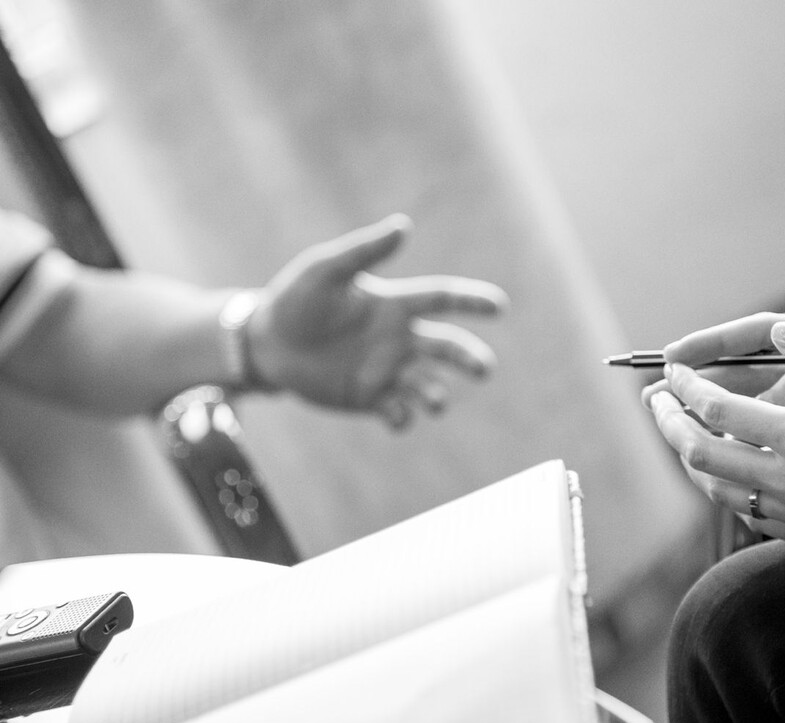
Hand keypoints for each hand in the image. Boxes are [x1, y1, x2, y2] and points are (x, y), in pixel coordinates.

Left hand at [248, 214, 507, 427]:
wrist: (267, 343)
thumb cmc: (296, 298)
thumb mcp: (325, 270)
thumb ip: (364, 251)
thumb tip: (404, 224)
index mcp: (395, 304)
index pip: (442, 298)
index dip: (472, 300)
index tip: (499, 306)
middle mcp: (399, 338)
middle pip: (446, 347)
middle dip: (468, 357)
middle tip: (485, 369)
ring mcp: (386, 370)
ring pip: (426, 384)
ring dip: (437, 394)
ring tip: (436, 402)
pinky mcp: (369, 398)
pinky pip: (397, 411)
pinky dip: (403, 417)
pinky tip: (396, 416)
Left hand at [650, 321, 784, 556]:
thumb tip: (780, 331)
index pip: (715, 411)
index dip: (684, 387)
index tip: (671, 370)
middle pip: (700, 453)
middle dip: (669, 424)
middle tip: (654, 401)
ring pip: (717, 489)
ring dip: (689, 458)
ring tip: (680, 434)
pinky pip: (747, 514)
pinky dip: (724, 489)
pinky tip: (726, 476)